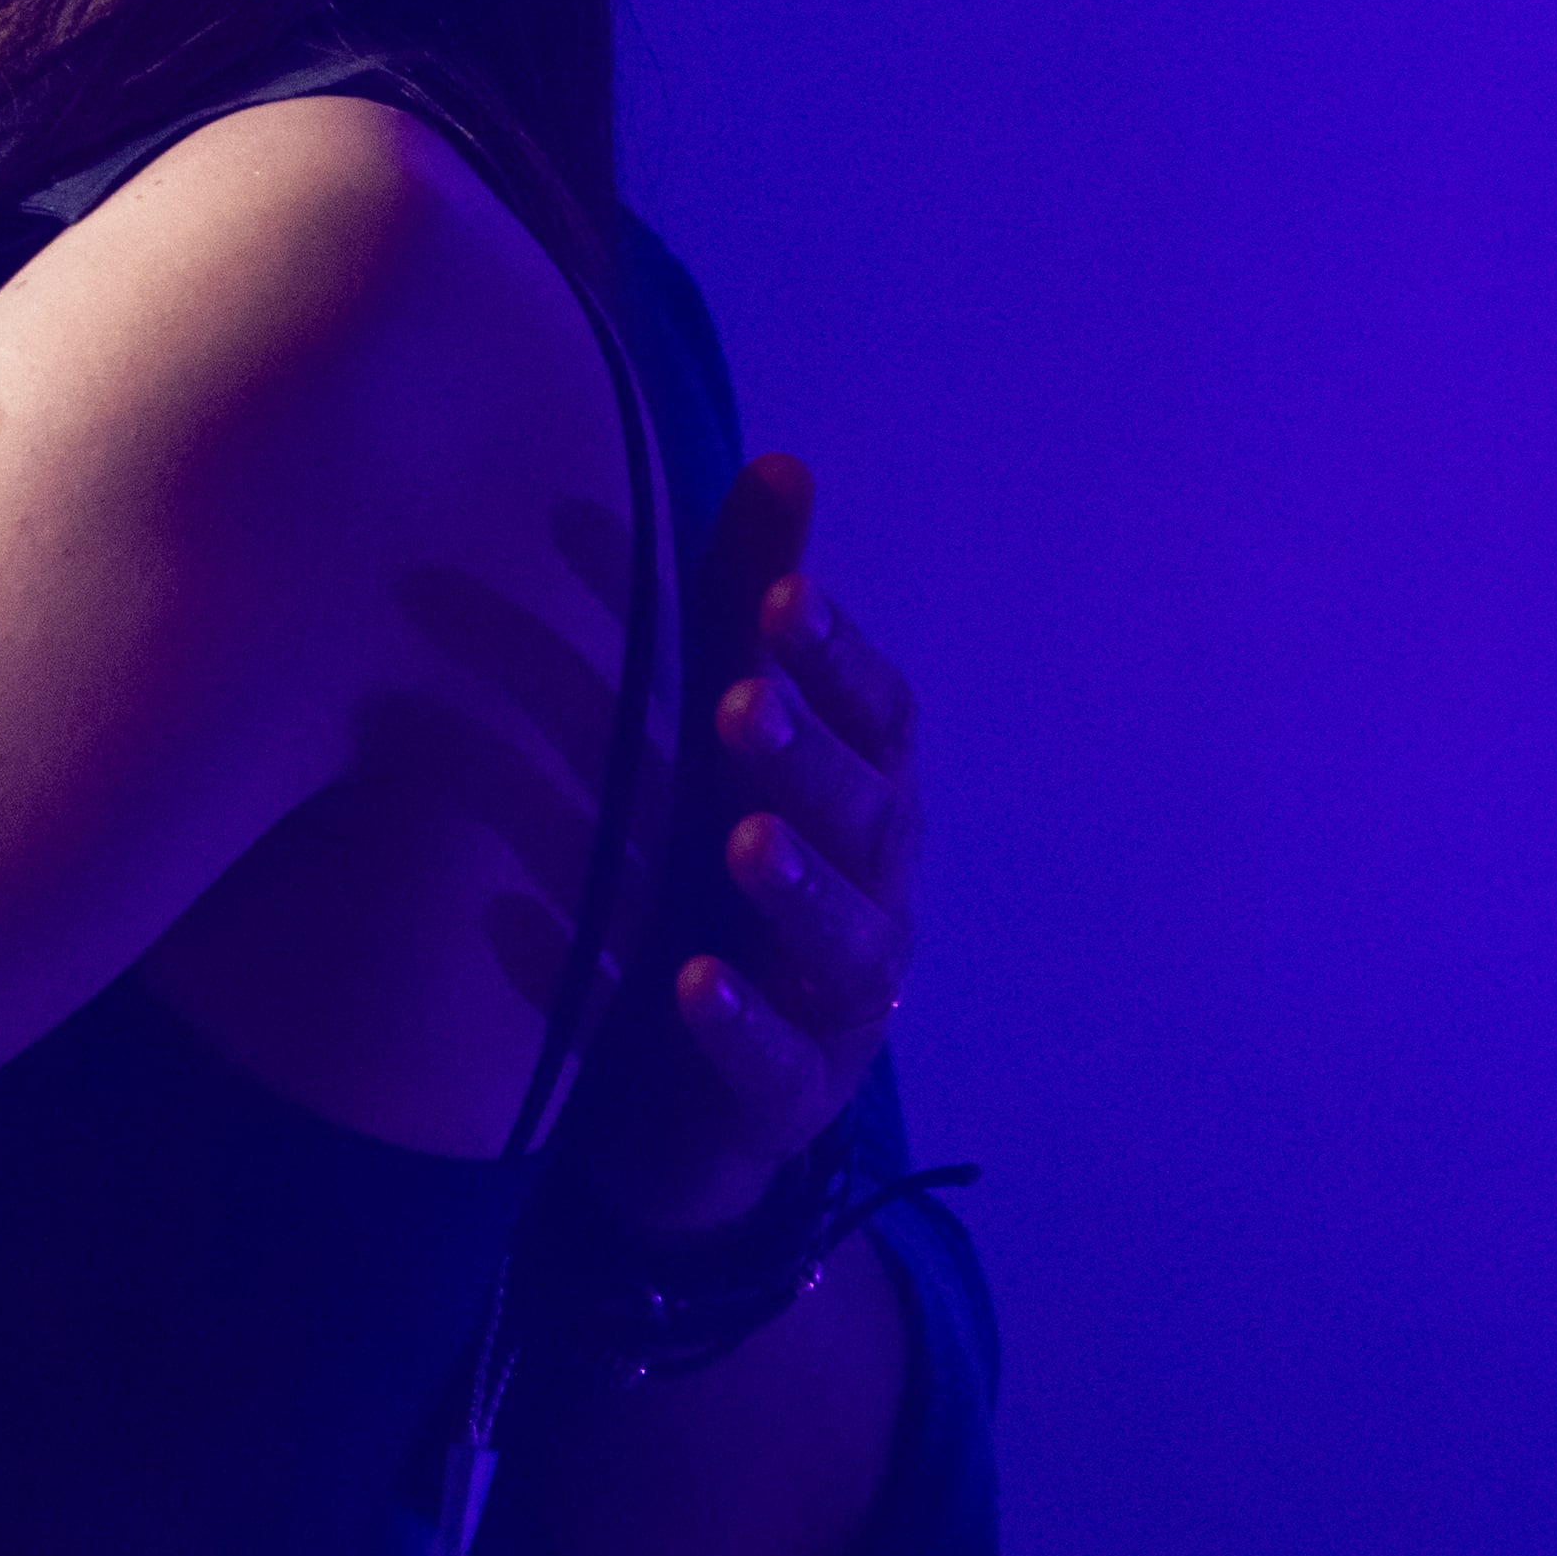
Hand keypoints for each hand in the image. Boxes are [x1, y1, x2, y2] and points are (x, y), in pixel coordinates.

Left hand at [571, 454, 922, 1234]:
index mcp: (864, 797)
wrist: (685, 1093)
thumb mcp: (728, 744)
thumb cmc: (715, 879)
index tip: (780, 590)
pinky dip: (731, 1021)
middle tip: (742, 702)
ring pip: (843, 943)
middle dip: (809, 756)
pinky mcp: (784, 1095)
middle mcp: (872, 891)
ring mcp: (839, 1002)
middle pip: (865, 818)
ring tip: (739, 843)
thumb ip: (747, 609)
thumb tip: (780, 460)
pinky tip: (680, 983)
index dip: (835, 656)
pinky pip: (770, 1063)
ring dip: (792, 887)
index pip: (876, 715)